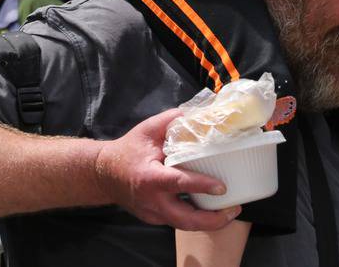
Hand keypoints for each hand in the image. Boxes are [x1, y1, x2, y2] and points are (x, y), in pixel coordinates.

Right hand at [95, 108, 241, 230]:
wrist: (103, 173)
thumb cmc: (127, 149)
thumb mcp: (147, 129)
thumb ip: (172, 120)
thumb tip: (198, 113)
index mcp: (150, 177)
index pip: (178, 183)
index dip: (201, 185)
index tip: (222, 188)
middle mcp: (152, 201)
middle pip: (186, 220)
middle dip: (213, 220)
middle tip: (234, 209)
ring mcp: (152, 214)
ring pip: (184, 225)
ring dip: (209, 222)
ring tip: (229, 212)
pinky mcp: (155, 219)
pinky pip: (178, 221)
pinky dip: (196, 218)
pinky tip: (211, 209)